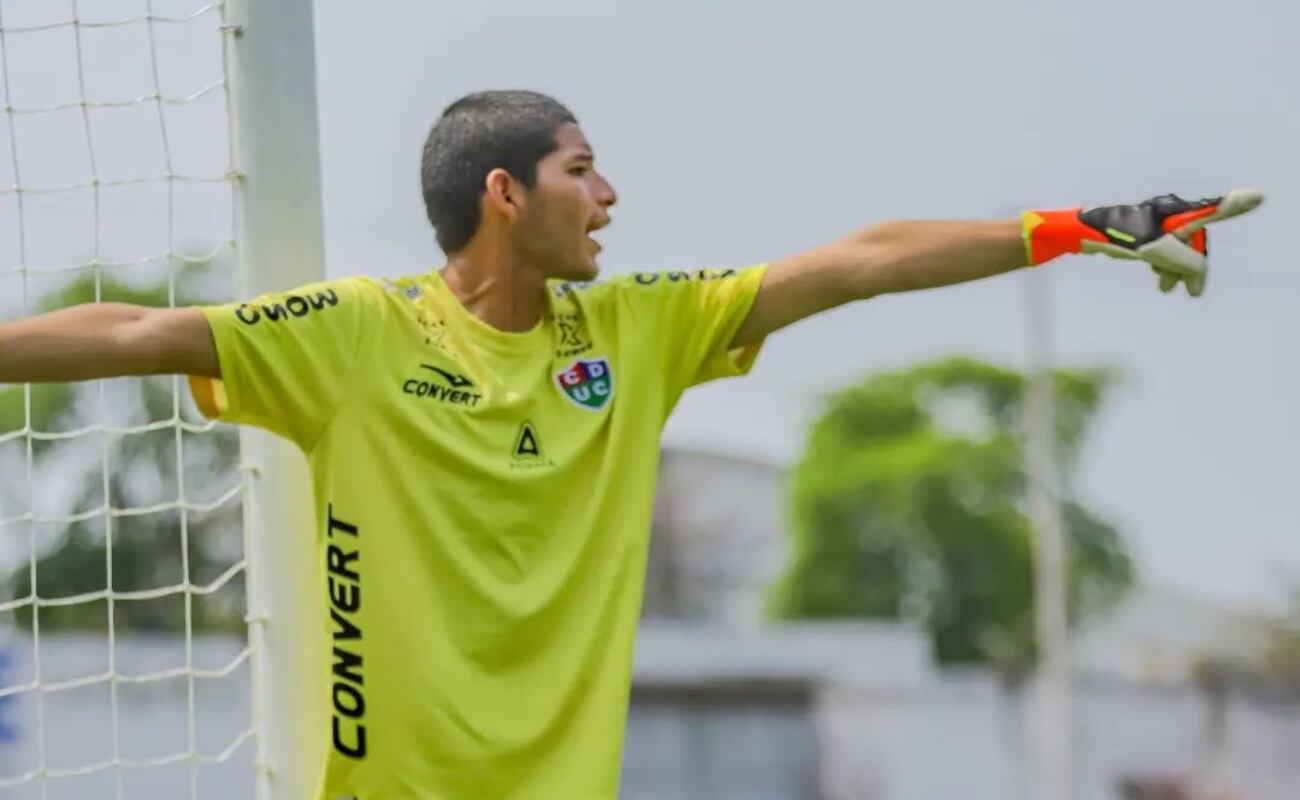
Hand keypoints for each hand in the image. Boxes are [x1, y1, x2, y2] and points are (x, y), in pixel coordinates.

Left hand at [1023, 189, 1263, 296]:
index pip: (1214, 210)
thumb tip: (1199, 280)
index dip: (1236, 206)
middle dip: (1192, 265)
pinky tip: (1158, 279)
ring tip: (1164, 287)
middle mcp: (1170, 213)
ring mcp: (1157, 222)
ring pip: (1178, 249)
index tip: (1258, 197)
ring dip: (1175, 269)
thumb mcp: (1160, 253)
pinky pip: (1163, 250)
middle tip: (1187, 291)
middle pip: (1195, 241)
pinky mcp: (1143, 231)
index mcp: (1178, 212)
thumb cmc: (1118, 237)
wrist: (1081, 234)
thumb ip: (1188, 264)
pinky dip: (1163, 264)